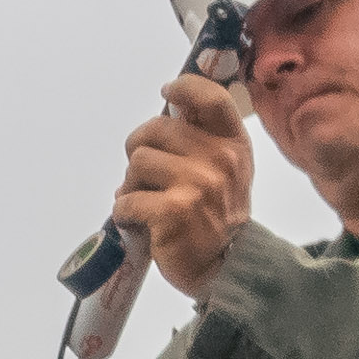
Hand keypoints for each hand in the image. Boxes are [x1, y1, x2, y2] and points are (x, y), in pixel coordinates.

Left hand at [112, 72, 255, 298]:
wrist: (224, 270)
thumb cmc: (216, 217)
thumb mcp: (225, 172)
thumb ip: (202, 141)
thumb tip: (167, 107)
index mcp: (233, 145)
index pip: (210, 98)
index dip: (184, 88)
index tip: (169, 93)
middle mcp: (220, 160)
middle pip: (154, 129)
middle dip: (140, 151)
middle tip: (146, 176)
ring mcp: (198, 184)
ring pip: (137, 163)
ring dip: (132, 185)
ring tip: (147, 203)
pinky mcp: (173, 211)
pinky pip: (126, 199)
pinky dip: (125, 214)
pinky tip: (139, 223)